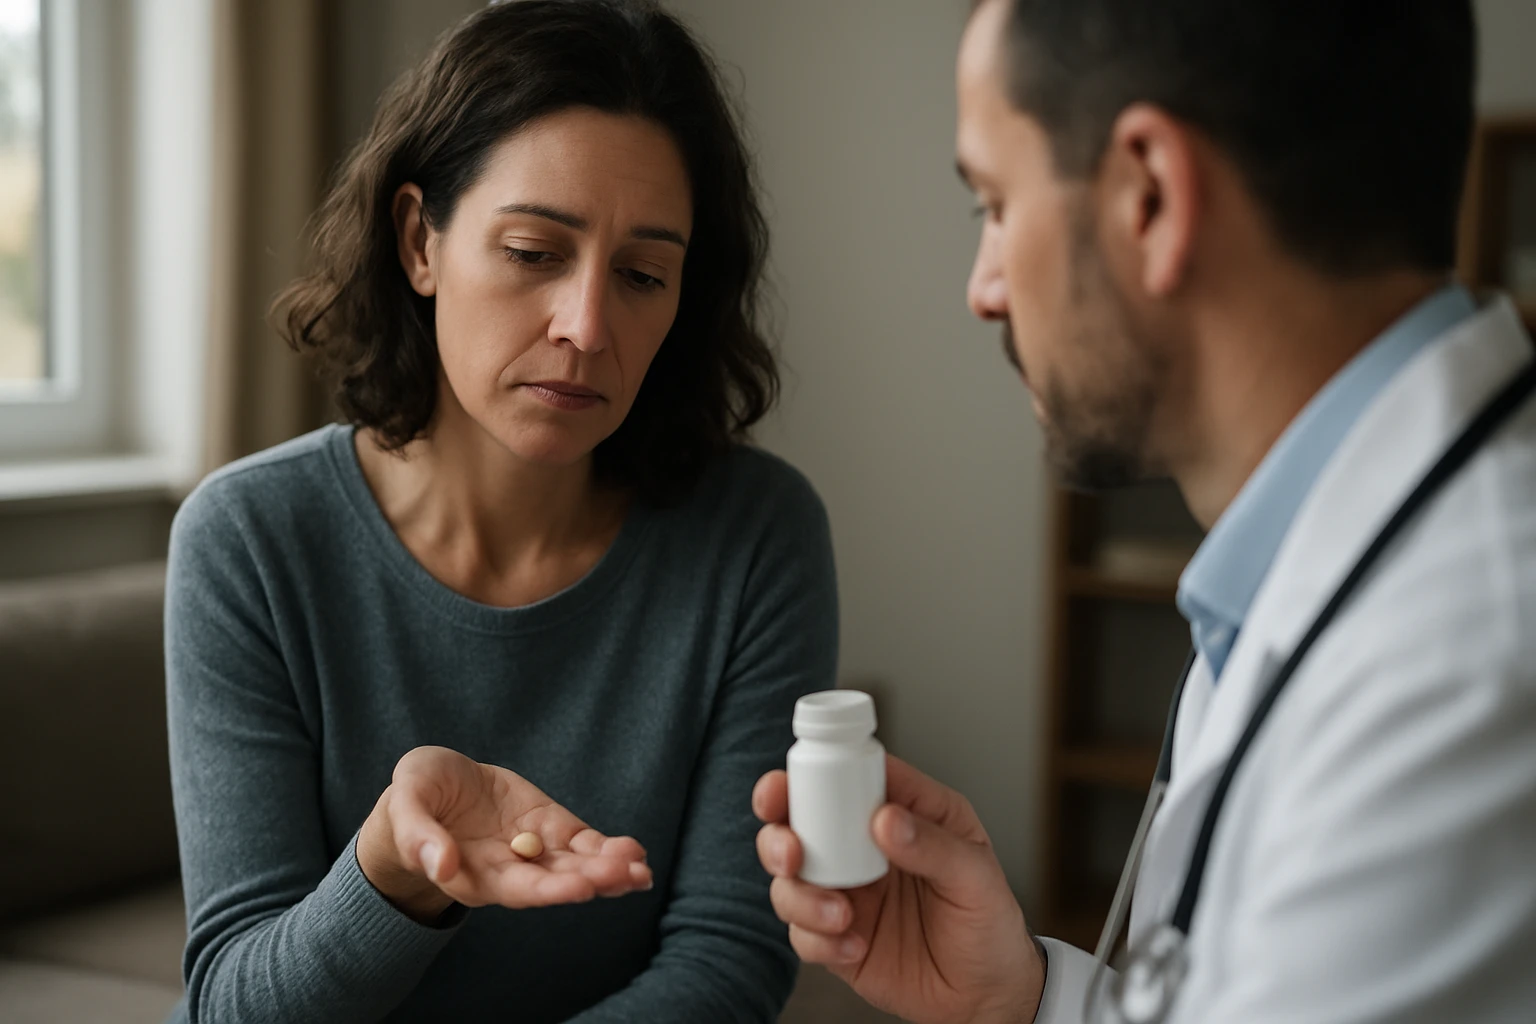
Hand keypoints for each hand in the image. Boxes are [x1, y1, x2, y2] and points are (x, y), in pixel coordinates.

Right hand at [358, 746, 651, 922]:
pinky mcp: (548, 826)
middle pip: (554, 881)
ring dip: (609, 868)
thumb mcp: (406, 805)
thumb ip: (418, 837)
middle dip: (591, 878)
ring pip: (575, 865)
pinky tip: (635, 854)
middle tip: (627, 874)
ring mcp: (532, 848)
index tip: (581, 887)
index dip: (549, 888)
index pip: (517, 888)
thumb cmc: (413, 799)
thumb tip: (440, 867)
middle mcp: (508, 870)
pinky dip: (607, 849)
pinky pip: (582, 843)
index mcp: (473, 875)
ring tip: (640, 868)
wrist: (430, 786)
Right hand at [754, 756, 1043, 1023]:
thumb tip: (886, 819)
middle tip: (792, 853)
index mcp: (901, 811)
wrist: (985, 994)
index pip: (851, 776)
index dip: (815, 772)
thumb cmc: (989, 923)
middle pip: (797, 821)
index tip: (793, 786)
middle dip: (779, 833)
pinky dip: (817, 941)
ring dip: (801, 897)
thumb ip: (935, 846)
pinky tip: (854, 947)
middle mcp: (863, 846)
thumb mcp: (977, 876)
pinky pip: (801, 934)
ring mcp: (845, 890)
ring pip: (789, 880)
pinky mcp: (834, 936)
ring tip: (842, 916)